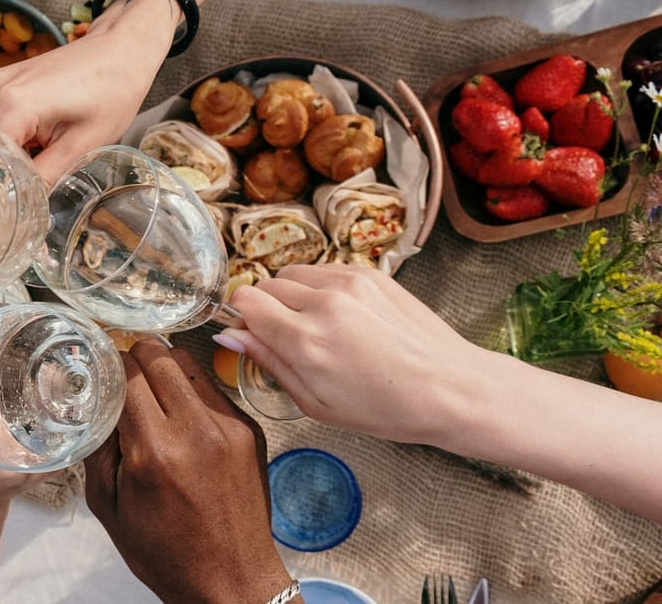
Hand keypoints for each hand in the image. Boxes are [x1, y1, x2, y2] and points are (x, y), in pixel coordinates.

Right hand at [0, 5, 168, 184]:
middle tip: (47, 173)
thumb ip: (46, 176)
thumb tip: (23, 206)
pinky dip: (14, 137)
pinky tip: (40, 134)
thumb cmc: (110, 90)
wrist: (117, 51)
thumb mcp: (83, 144)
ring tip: (48, 147)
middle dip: (12, 170)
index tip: (27, 201)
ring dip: (14, 153)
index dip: (8, 187)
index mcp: (11, 105)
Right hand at [84, 342, 293, 603]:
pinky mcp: (250, 429)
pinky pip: (212, 387)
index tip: (101, 371)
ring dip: (165, 367)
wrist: (231, 580)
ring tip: (152, 389)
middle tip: (125, 373)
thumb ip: (98, 445)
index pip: (128, 372)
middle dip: (136, 356)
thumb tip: (96, 397)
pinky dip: (191, 389)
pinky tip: (181, 413)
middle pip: (160, 354)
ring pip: (188, 362)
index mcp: (155, 451)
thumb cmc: (162, 551)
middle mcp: (195, 430)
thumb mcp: (107, 506)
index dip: (109, 366)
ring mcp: (229, 427)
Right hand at [218, 263, 487, 444]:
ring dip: (294, 295)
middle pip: (267, 285)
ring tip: (320, 326)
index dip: (245, 318)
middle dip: (269, 308)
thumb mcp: (316, 404)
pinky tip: (343, 316)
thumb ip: (269, 362)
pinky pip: (325, 269)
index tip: (257, 335)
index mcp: (305, 341)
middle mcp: (323, 303)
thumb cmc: (385, 409)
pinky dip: (321, 287)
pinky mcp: (370, 274)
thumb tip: (229, 334)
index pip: (246, 300)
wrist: (451, 388)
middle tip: (292, 338)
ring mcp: (349, 283)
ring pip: (294, 273)